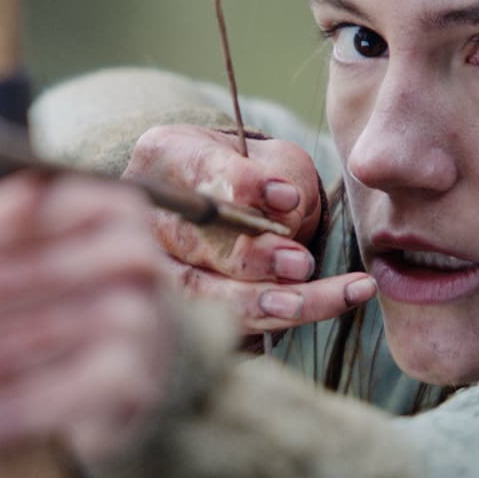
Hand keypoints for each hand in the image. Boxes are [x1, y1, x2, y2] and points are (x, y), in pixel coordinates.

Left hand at [0, 172, 177, 463]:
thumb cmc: (69, 303)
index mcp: (108, 208)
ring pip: (18, 342)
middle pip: (11, 277)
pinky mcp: (131, 381)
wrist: (144, 373)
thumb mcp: (22, 265)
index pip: (25, 208)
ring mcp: (138, 319)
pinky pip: (42, 399)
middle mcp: (133, 256)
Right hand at [124, 124, 375, 332]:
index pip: (198, 169)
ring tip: (305, 301)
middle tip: (300, 263)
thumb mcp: (277, 160)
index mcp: (166, 155)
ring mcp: (157, 264)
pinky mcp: (180, 306)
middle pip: (190, 240)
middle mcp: (151, 213)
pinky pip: (223, 322)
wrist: (243, 208)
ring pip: (201, 292)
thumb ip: (282, 177)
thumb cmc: (259, 174)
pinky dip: (277, 319)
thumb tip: (285, 211)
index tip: (289, 199)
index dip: (243, 186)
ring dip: (258, 301)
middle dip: (249, 257)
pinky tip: (327, 306)